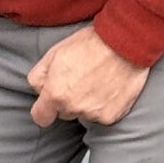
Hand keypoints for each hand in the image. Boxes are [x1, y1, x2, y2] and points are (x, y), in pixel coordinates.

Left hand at [26, 25, 148, 127]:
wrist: (124, 44)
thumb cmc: (89, 45)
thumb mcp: (54, 53)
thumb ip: (39, 76)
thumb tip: (39, 90)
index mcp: (55, 94)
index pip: (41, 117)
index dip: (45, 110)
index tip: (50, 103)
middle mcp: (73, 108)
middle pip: (64, 113)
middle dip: (67, 101)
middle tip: (79, 81)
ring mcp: (94, 114)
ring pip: (84, 114)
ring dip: (87, 103)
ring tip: (96, 81)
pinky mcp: (112, 116)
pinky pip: (102, 115)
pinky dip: (104, 106)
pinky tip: (109, 88)